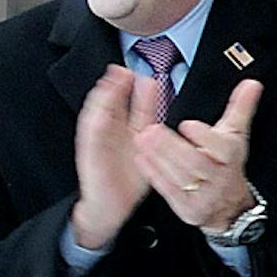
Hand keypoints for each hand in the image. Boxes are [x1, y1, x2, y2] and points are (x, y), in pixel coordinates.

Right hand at [71, 66, 159, 250]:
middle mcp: (113, 133)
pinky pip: (90, 135)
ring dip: (103, 98)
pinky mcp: (90, 154)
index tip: (146, 75)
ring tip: (110, 83)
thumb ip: (162, 137)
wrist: (110, 206)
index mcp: (131, 132)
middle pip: (114, 104)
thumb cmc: (130, 181)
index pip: (137, 107)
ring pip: (99, 114)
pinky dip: (93, 122)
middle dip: (117, 87)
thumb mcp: (151, 155)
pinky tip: (99, 111)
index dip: (141, 92)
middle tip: (123, 70)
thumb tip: (187, 126)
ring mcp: (99, 142)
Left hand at [132, 78, 262, 231]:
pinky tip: (142, 160)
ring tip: (141, 141)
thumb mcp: (235, 135)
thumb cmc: (227, 163)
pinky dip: (154, 175)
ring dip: (159, 158)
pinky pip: (168, 191)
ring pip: (180, 177)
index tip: (187, 124)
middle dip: (172, 147)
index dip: (204, 136)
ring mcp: (204, 195)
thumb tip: (251, 84)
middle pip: (196, 162)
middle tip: (151, 130)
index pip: (221, 148)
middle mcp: (220, 177)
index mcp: (231, 157)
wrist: (230, 204)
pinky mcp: (187, 207)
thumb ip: (240, 108)